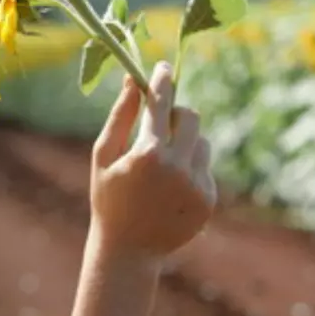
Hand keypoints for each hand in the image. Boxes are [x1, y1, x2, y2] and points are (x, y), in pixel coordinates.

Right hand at [88, 62, 216, 261]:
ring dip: (183, 142)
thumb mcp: (104, 154)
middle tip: (157, 124)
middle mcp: (178, 167)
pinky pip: (204, 166)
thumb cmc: (108, 196)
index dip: (162, 81)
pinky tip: (168, 186)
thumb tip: (134, 80)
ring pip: (200, 141)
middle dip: (175, 114)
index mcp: (147, 153)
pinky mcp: (209, 198)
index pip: (160, 104)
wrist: (129, 249)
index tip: (163, 66)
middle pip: (190, 117)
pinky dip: (189, 166)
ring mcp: (197, 184)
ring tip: (159, 164)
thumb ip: (121, 115)